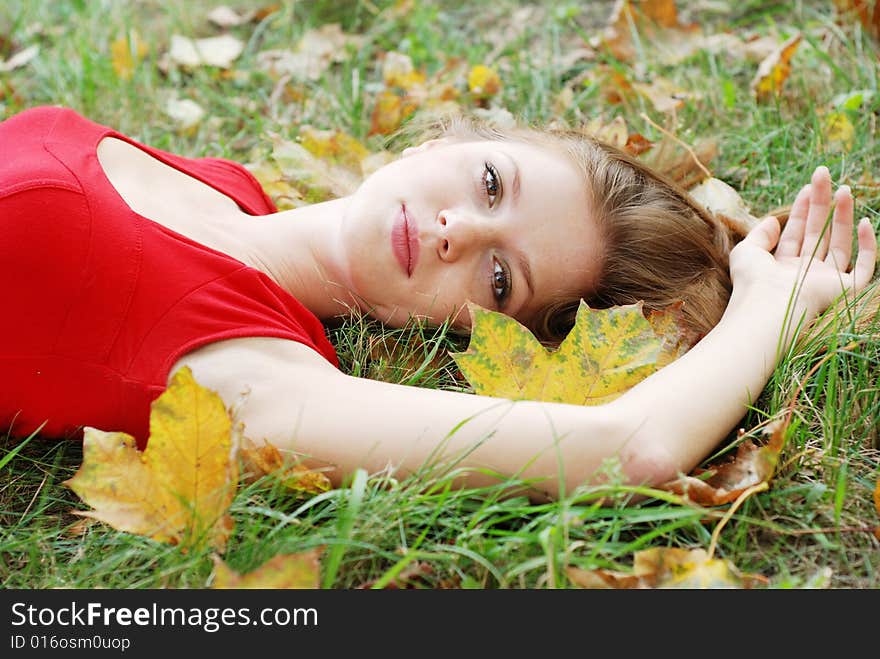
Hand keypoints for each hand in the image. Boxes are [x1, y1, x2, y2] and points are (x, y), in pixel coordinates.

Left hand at [729, 166, 876, 319]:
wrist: (769, 307)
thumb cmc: (753, 282)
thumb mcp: (747, 252)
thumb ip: (760, 234)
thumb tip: (773, 219)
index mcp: (782, 268)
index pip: (796, 234)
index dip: (802, 209)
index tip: (806, 187)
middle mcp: (805, 274)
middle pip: (818, 232)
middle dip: (821, 203)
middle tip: (824, 175)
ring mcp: (827, 281)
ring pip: (840, 243)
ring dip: (843, 216)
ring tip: (844, 189)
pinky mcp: (846, 289)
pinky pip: (864, 266)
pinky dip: (867, 245)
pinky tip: (865, 222)